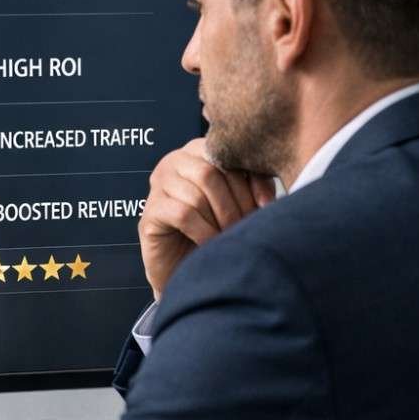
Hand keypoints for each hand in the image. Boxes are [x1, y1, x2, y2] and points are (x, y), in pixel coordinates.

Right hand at [139, 137, 275, 298]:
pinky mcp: (150, 213)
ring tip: (229, 237)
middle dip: (234, 203)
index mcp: (198, 151)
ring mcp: (158, 186)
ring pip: (196, 195)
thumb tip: (268, 199)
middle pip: (210, 173)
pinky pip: (182, 215)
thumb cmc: (216, 231)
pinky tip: (211, 244)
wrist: (187, 267)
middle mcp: (174, 162)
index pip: (226, 155)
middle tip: (245, 226)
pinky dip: (203, 231)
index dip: (248, 180)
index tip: (265, 206)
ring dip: (220, 220)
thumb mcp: (242, 203)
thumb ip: (256, 187)